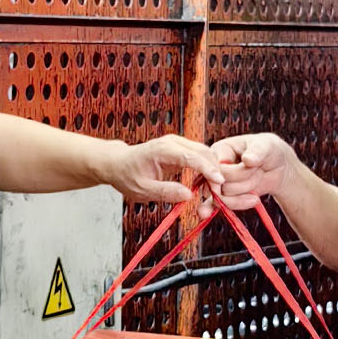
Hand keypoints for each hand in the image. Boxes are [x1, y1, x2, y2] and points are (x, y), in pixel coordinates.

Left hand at [104, 135, 223, 202]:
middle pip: (204, 152)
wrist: (119, 164)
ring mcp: (178, 144)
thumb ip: (165, 192)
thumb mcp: (142, 190)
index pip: (192, 156)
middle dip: (214, 171)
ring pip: (205, 153)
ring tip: (213, 191)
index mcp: (162, 150)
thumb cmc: (127, 176)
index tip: (219, 182)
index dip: (208, 169)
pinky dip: (207, 169)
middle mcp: (173, 142)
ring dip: (213, 170)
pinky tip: (208, 183)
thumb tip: (188, 196)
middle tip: (217, 193)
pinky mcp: (181, 149)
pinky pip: (200, 157)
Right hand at [202, 134, 299, 217]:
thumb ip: (257, 151)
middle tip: (259, 171)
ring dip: (246, 192)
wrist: (276, 166)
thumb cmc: (268, 150)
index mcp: (220, 149)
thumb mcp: (267, 146)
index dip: (237, 172)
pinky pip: (215, 205)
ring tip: (257, 180)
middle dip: (246, 182)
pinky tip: (206, 214)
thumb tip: (248, 160)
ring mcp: (217, 182)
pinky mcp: (223, 195)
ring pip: (224, 198)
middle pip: (222, 185)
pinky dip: (214, 208)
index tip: (254, 167)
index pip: (220, 168)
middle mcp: (215, 166)